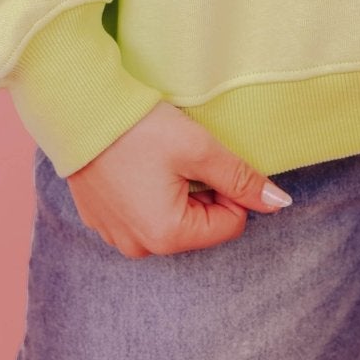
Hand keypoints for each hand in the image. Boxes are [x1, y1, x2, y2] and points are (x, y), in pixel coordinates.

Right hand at [65, 100, 293, 257]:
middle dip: (200, 192)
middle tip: (179, 157)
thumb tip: (280, 203)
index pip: (230, 224)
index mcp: (168, 236)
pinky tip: (135, 165)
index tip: (206, 161)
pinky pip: (141, 214)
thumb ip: (241, 179)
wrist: (80, 111)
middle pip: (199, 225)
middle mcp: (140, 248)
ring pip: (171, 220)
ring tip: (155, 159)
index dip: (228, 189)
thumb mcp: (200, 149)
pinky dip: (148, 192)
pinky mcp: (100, 220)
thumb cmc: (140, 129)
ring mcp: (116, 237)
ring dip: (175, 191)